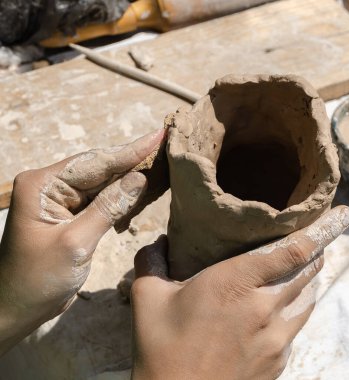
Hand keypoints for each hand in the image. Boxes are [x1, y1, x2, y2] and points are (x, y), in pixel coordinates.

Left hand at [0, 129, 164, 355]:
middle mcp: (52, 186)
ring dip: (130, 179)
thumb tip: (139, 178)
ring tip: (159, 166)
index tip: (157, 136)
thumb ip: (108, 208)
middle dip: (133, 161)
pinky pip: (102, 200)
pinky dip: (122, 200)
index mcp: (43, 185)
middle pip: (100, 168)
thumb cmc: (37, 279)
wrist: (17, 308)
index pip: (95, 163)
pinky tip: (140, 195)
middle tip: (163, 146)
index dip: (130, 151)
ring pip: (103, 184)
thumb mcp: (76, 243)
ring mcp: (62, 200)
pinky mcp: (72, 214)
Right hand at [130, 206, 348, 379]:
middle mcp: (263, 308)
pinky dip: (297, 311)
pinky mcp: (277, 362)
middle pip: (305, 275)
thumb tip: (158, 242)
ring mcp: (275, 338)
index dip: (314, 234)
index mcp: (234, 284)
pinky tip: (284, 311)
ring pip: (306, 302)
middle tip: (316, 244)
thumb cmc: (161, 346)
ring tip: (306, 273)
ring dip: (309, 283)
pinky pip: (296, 327)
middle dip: (315, 256)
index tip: (332, 220)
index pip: (288, 253)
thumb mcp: (147, 297)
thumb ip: (150, 260)